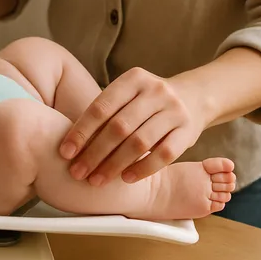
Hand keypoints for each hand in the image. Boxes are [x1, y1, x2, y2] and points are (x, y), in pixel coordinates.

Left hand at [59, 68, 205, 185]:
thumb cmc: (146, 101)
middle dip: (94, 153)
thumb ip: (104, 113)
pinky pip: (164, 154)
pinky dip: (143, 168)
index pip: (100, 108)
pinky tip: (126, 179)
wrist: (195, 95)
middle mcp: (155, 91)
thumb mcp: (127, 95)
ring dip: (114, 165)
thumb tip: (69, 145)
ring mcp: (174, 110)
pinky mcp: (189, 130)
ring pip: (140, 143)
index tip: (65, 152)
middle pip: (118, 127)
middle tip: (77, 172)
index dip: (81, 132)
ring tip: (96, 180)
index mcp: (133, 79)